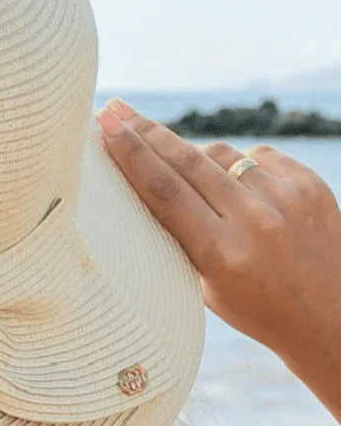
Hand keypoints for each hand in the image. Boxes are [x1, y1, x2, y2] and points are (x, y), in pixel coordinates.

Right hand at [97, 97, 340, 416]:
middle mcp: (255, 221)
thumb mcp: (203, 284)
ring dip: (193, 158)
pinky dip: (236, 167)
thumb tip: (145, 175)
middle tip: (116, 109)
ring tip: (184, 177)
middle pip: (185, 161)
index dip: (130, 154)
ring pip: (219, 154)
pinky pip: (255, 156)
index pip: (164, 191)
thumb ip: (178, 234)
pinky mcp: (309, 184)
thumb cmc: (253, 306)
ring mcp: (287, 198)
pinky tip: (236, 190)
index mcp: (221, 254)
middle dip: (145, 132)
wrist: (328, 316)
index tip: (106, 124)